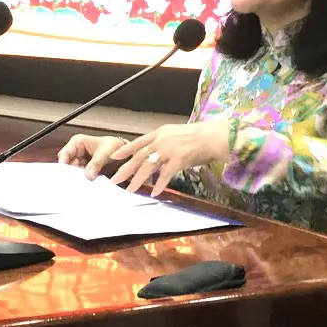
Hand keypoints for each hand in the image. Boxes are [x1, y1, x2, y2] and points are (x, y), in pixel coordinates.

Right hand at [57, 134, 126, 178]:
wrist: (124, 153)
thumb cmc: (114, 147)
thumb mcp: (105, 154)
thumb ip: (95, 164)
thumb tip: (88, 175)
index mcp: (77, 142)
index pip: (65, 154)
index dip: (63, 164)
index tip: (66, 174)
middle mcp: (76, 151)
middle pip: (67, 164)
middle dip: (71, 173)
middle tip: (75, 181)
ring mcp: (80, 161)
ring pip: (73, 172)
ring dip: (78, 178)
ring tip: (83, 183)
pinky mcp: (84, 169)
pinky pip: (80, 176)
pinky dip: (83, 180)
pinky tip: (86, 184)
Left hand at [111, 120, 232, 197]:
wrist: (213, 136)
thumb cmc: (198, 136)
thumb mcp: (176, 134)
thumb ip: (164, 142)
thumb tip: (155, 153)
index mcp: (160, 133)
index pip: (138, 142)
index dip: (125, 150)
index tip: (113, 157)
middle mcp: (161, 141)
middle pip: (139, 157)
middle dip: (125, 169)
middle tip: (114, 179)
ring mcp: (169, 150)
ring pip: (148, 167)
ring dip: (138, 180)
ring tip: (129, 190)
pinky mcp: (178, 160)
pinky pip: (165, 175)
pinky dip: (159, 185)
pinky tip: (154, 193)